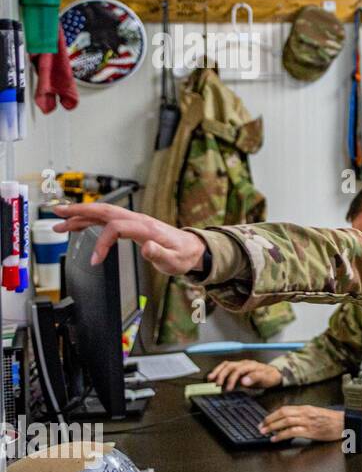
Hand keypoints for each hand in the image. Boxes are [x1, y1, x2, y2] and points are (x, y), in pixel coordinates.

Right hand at [52, 203, 206, 274]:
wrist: (192, 249)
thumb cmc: (183, 256)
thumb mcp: (174, 260)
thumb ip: (160, 254)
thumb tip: (147, 248)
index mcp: (146, 228)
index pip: (116, 227)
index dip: (102, 242)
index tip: (95, 260)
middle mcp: (138, 220)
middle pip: (105, 210)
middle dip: (80, 211)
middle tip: (58, 213)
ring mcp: (134, 221)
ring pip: (103, 213)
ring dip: (80, 216)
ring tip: (59, 222)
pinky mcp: (132, 225)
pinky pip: (107, 219)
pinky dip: (90, 221)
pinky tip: (77, 225)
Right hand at [210, 359, 282, 392]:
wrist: (275, 374)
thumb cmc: (270, 377)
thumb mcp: (267, 379)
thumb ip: (256, 378)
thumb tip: (244, 381)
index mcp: (251, 365)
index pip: (238, 370)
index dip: (232, 379)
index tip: (228, 388)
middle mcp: (244, 364)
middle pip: (230, 366)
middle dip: (222, 375)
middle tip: (217, 385)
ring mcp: (240, 365)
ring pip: (226, 365)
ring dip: (218, 371)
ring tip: (210, 379)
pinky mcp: (237, 369)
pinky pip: (226, 367)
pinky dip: (219, 371)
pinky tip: (213, 377)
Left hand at [258, 405, 343, 442]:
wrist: (346, 423)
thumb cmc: (333, 420)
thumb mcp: (316, 414)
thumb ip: (303, 416)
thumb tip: (289, 420)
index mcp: (306, 408)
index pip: (285, 409)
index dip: (272, 414)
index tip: (265, 420)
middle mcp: (306, 413)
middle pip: (283, 414)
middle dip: (269, 420)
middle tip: (260, 426)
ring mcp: (308, 422)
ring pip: (286, 421)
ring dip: (273, 427)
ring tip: (265, 432)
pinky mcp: (311, 431)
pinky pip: (293, 432)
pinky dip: (282, 435)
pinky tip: (276, 439)